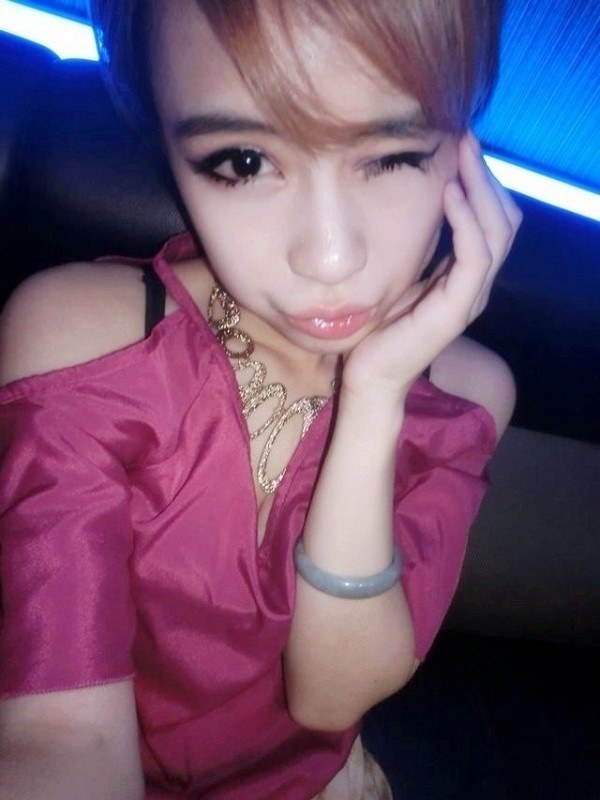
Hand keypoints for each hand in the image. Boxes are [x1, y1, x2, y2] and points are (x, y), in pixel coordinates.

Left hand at [342, 132, 521, 405]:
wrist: (370, 375)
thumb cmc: (381, 327)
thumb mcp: (404, 275)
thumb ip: (422, 247)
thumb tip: (419, 203)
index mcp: (467, 276)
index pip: (494, 220)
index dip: (484, 181)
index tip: (461, 144)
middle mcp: (477, 285)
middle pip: (505, 220)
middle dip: (486, 175)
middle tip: (465, 138)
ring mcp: (470, 299)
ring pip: (497, 233)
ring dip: (481, 189)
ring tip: (461, 156)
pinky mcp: (455, 311)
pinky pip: (474, 258)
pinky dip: (467, 222)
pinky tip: (449, 193)